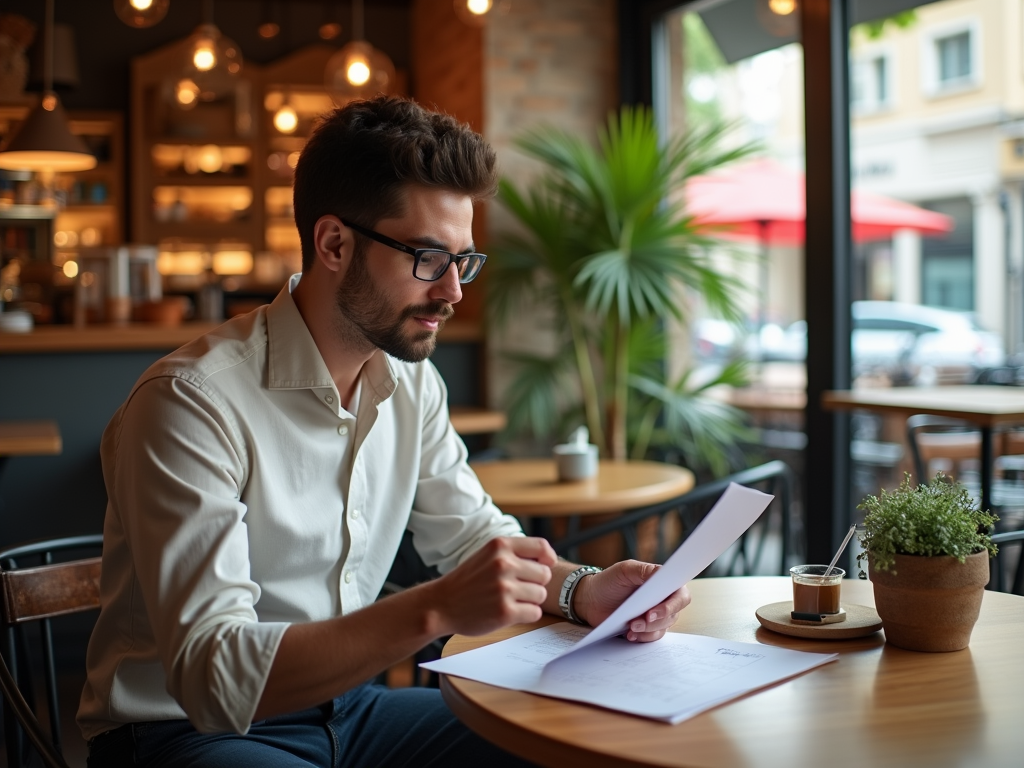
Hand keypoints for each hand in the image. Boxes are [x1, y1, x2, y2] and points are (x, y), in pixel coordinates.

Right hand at [422, 536, 556, 637]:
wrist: (441, 605)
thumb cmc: (468, 581)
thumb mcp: (487, 555)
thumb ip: (514, 553)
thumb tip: (549, 559)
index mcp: (500, 546)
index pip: (541, 546)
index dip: (548, 558)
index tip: (545, 565)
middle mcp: (503, 564)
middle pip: (545, 574)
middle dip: (535, 583)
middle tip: (516, 588)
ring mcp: (504, 588)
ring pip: (541, 595)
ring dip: (530, 600)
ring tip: (510, 600)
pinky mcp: (505, 611)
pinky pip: (535, 612)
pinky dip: (526, 614)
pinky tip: (509, 612)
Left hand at [572, 560, 690, 642]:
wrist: (591, 599)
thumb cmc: (609, 581)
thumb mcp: (625, 570)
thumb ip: (645, 570)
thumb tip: (663, 573)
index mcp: (663, 583)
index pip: (681, 595)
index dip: (673, 604)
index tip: (654, 610)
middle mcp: (663, 600)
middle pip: (673, 614)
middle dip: (656, 620)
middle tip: (639, 620)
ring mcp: (656, 615)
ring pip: (663, 627)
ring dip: (648, 629)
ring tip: (630, 627)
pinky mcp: (646, 628)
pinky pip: (652, 637)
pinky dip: (643, 637)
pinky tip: (630, 635)